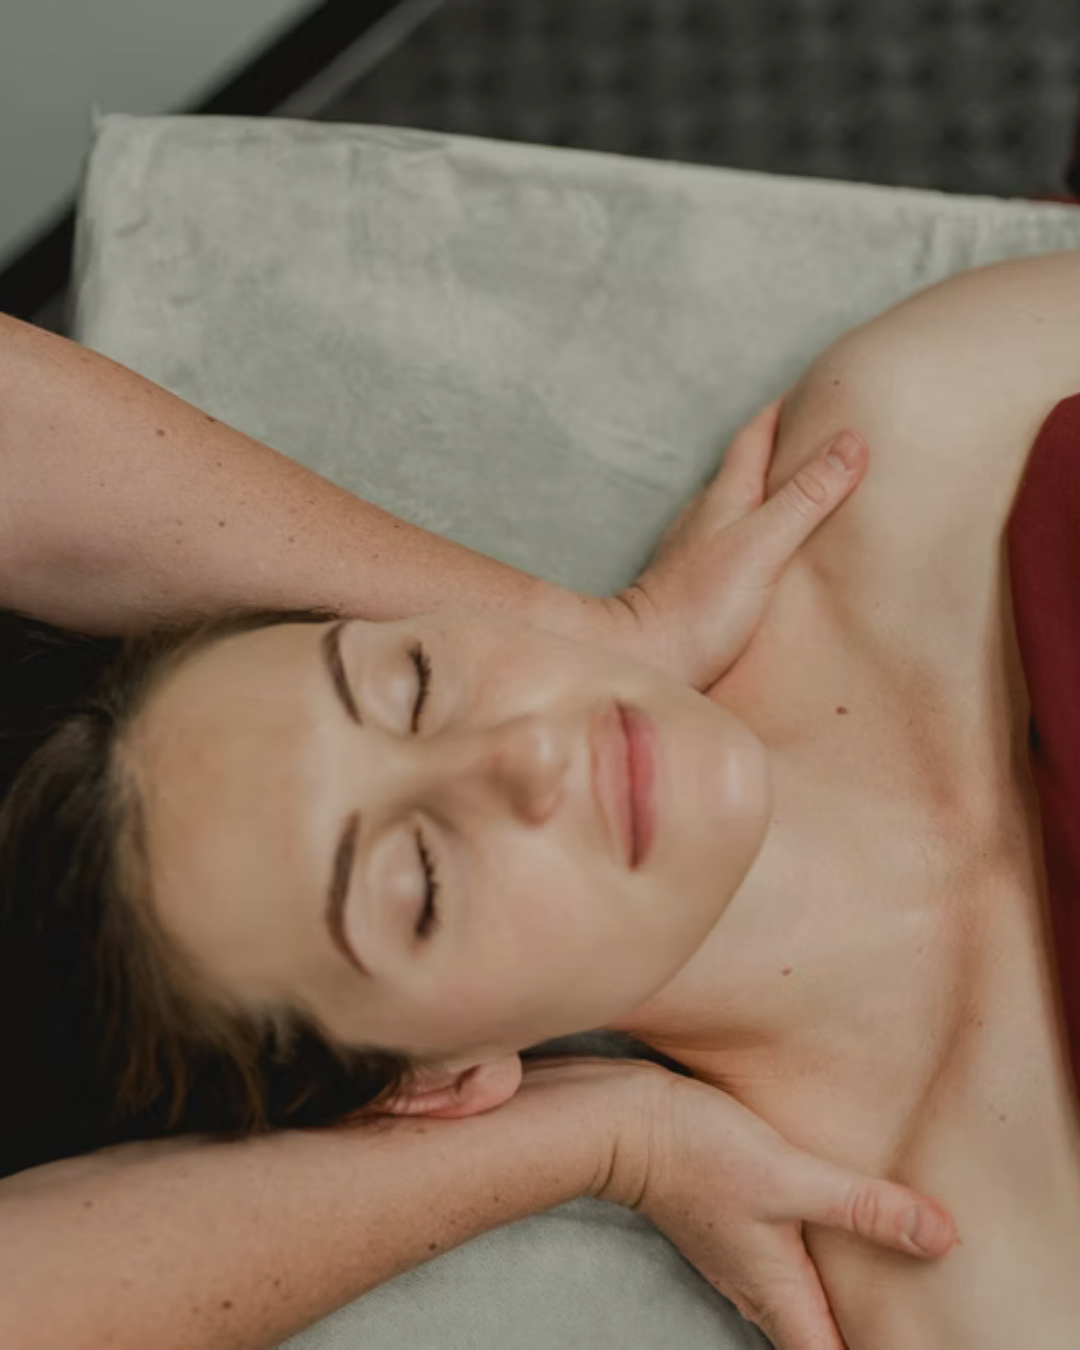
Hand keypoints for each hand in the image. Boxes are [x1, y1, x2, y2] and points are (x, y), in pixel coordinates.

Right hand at [526, 1056, 956, 1349]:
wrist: (622, 1123)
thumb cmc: (697, 1153)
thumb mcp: (789, 1177)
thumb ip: (863, 1207)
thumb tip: (943, 1239)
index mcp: (781, 1296)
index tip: (922, 1348)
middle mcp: (761, 1290)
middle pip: (824, 1338)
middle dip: (868, 1336)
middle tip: (923, 1323)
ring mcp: (743, 1257)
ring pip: (806, 1299)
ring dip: (846, 1299)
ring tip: (896, 1281)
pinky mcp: (733, 1222)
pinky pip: (788, 1260)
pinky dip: (823, 1258)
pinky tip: (841, 1226)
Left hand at [603, 397, 866, 689]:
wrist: (643, 661)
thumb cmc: (698, 609)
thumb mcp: (763, 546)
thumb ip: (806, 498)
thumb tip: (851, 442)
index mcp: (724, 498)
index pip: (755, 437)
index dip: (782, 410)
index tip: (812, 388)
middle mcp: (706, 517)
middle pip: (745, 468)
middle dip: (779, 446)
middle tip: (816, 432)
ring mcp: (697, 551)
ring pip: (737, 506)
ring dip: (768, 492)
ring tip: (801, 489)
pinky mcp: (697, 587)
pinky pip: (733, 543)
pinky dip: (756, 532)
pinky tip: (766, 552)